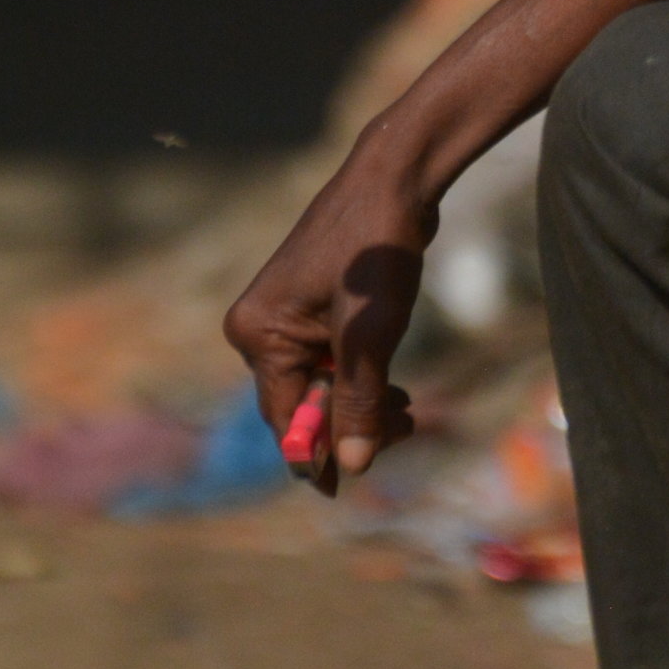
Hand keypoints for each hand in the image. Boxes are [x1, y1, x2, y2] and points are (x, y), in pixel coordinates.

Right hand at [224, 141, 431, 486]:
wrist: (395, 178)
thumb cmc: (377, 248)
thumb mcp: (371, 332)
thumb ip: (359, 399)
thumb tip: (353, 464)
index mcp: (258, 334)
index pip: (285, 418)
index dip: (316, 456)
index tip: (346, 491)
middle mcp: (260, 328)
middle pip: (303, 404)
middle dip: (351, 424)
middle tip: (408, 426)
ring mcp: (285, 316)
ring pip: (322, 385)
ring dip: (362, 404)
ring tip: (410, 410)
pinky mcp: (312, 306)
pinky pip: (332, 361)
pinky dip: (362, 378)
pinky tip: (395, 389)